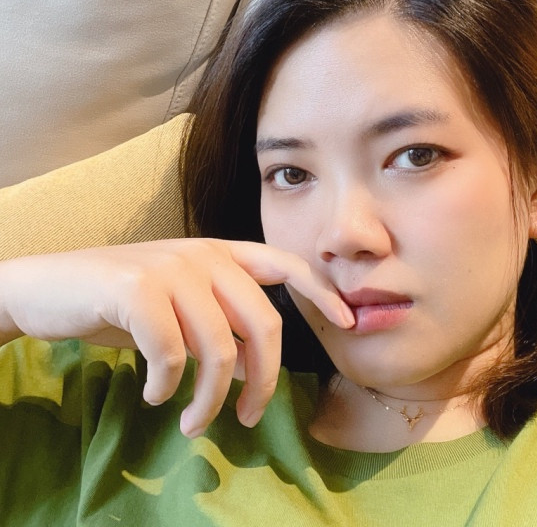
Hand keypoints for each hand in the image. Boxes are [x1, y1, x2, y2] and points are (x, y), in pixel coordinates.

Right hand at [0, 239, 353, 436]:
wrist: (49, 287)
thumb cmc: (123, 301)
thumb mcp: (182, 306)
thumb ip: (221, 324)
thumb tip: (255, 369)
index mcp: (221, 253)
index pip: (285, 265)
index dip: (320, 293)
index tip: (349, 322)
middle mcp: (204, 255)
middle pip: (263, 323)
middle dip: (266, 379)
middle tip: (251, 417)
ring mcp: (171, 269)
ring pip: (218, 348)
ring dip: (210, 398)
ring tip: (193, 421)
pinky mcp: (138, 289)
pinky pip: (172, 354)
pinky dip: (168, 386)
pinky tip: (156, 395)